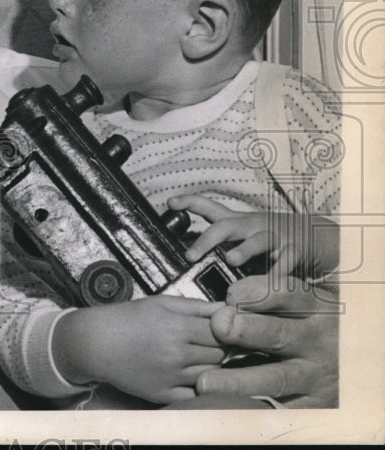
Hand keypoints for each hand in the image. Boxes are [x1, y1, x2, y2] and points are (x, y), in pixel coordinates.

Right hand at [54, 295, 224, 403]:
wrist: (96, 342)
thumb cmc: (128, 318)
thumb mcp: (161, 303)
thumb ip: (196, 306)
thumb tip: (229, 308)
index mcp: (177, 328)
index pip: (221, 333)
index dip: (224, 330)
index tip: (218, 328)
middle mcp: (177, 355)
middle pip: (219, 355)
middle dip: (217, 348)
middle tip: (205, 342)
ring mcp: (171, 378)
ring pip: (210, 374)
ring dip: (209, 366)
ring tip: (193, 355)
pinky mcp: (163, 395)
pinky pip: (195, 395)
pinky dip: (197, 386)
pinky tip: (188, 374)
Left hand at [168, 195, 336, 277]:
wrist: (315, 234)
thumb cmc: (271, 237)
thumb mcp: (244, 234)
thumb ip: (222, 243)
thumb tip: (190, 258)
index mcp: (238, 222)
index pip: (210, 208)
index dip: (189, 202)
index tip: (170, 203)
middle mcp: (253, 226)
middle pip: (227, 227)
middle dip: (207, 239)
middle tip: (190, 255)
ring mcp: (274, 237)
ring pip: (257, 241)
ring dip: (244, 249)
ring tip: (231, 259)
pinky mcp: (295, 250)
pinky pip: (287, 261)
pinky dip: (280, 272)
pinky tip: (272, 282)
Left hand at [198, 276, 338, 407]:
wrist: (360, 361)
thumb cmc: (318, 323)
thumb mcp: (307, 301)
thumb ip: (271, 294)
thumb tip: (230, 297)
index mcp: (315, 308)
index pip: (286, 294)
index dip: (257, 293)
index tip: (231, 295)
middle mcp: (316, 341)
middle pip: (278, 334)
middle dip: (245, 329)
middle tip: (219, 326)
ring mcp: (315, 376)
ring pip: (276, 378)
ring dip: (239, 381)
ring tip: (206, 382)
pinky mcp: (314, 405)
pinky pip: (282, 409)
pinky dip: (254, 408)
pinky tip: (226, 408)